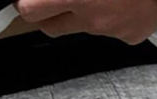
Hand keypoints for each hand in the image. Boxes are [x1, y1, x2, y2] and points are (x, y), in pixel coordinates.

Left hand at [13, 0, 156, 45]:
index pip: (30, 11)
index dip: (26, 3)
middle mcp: (90, 18)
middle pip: (50, 27)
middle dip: (46, 12)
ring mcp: (111, 31)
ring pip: (82, 27)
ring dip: (80, 12)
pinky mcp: (130, 37)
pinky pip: (111, 30)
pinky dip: (111, 17)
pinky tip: (121, 1)